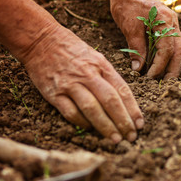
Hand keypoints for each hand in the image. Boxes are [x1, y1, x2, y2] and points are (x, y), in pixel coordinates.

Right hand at [21, 26, 143, 142]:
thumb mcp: (95, 56)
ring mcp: (70, 84)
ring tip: (115, 140)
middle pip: (110, 101)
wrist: (40, 40)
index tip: (140, 123)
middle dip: (123, 121)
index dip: (133, 109)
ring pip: (92, 109)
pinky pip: (70, 112)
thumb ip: (108, 77)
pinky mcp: (54, 93)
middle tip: (131, 136)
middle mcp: (87, 75)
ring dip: (105, 127)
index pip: (122, 90)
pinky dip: (82, 123)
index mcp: (101, 65)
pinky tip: (91, 130)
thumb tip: (123, 101)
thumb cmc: (71, 49)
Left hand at [106, 0, 180, 78]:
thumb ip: (136, 48)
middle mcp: (172, 22)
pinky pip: (172, 44)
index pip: (166, 49)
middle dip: (173, 69)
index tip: (149, 78)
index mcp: (164, 20)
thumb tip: (138, 69)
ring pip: (178, 48)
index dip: (159, 66)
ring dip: (173, 64)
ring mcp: (172, 23)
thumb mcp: (129, 26)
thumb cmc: (126, 3)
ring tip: (166, 79)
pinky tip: (163, 66)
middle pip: (179, 50)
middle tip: (166, 85)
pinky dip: (169, 57)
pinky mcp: (167, 26)